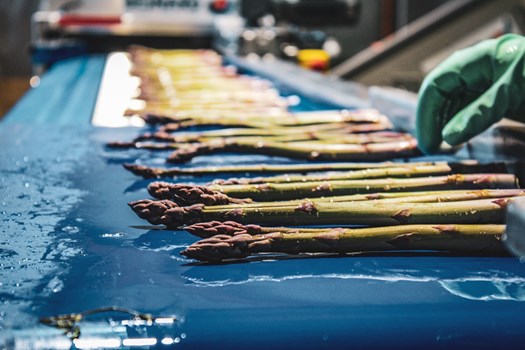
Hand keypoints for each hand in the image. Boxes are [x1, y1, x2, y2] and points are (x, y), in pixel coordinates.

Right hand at [416, 34, 524, 153]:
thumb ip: (480, 113)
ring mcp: (487, 81)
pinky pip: (469, 109)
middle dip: (433, 120)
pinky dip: (460, 124)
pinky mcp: (498, 95)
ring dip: (444, 124)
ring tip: (442, 147)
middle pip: (441, 93)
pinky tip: (457, 139)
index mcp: (478, 59)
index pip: (437, 84)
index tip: (429, 142)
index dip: (427, 113)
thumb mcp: (513, 93)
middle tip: (432, 148)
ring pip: (453, 103)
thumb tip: (448, 137)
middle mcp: (478, 69)